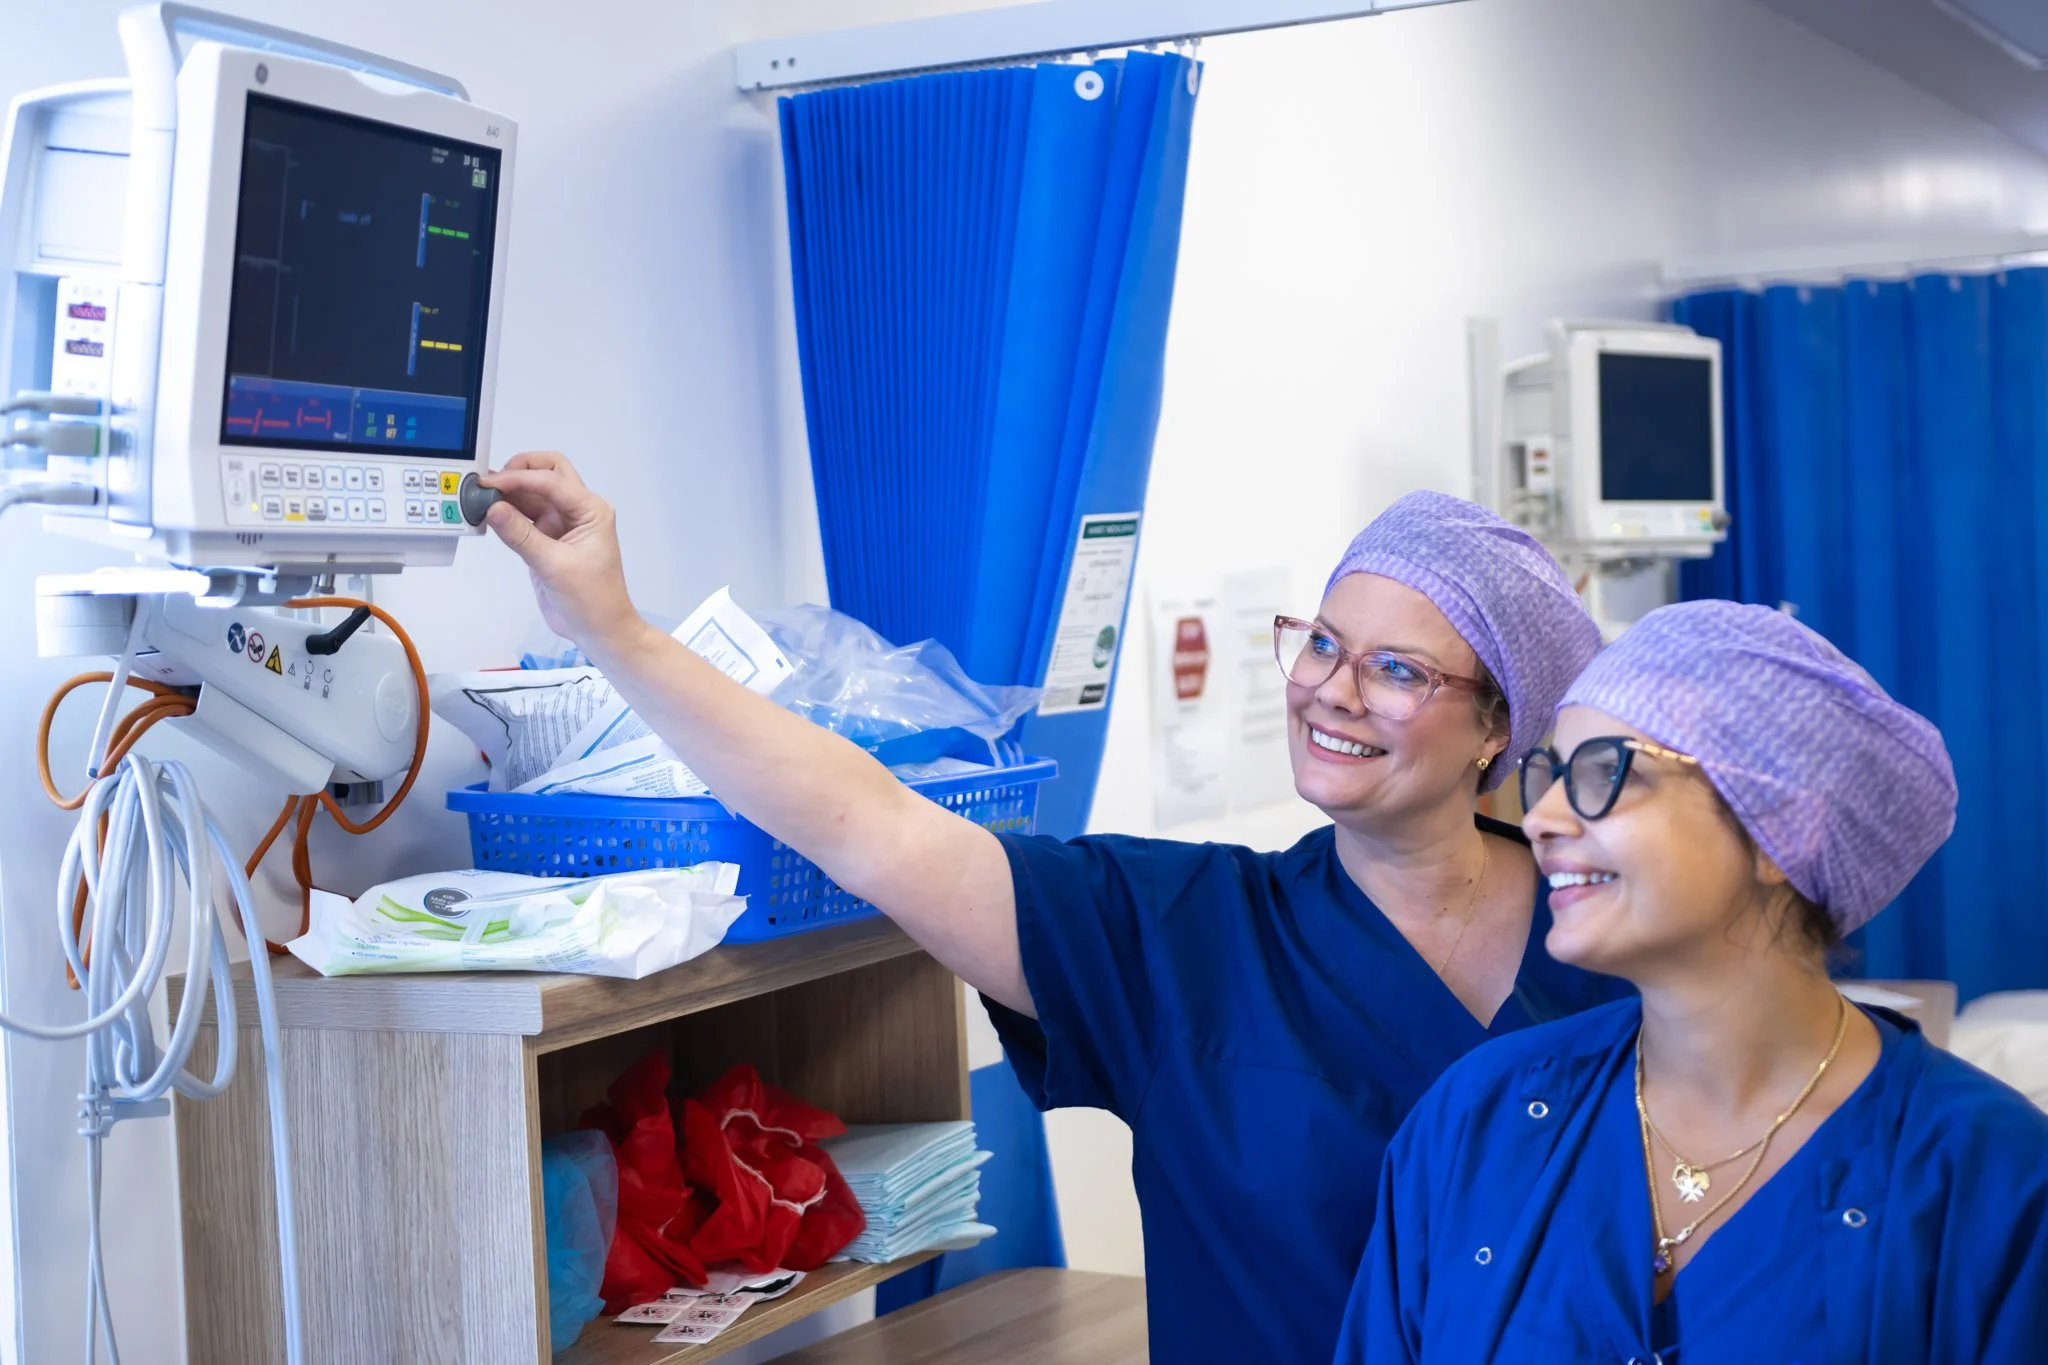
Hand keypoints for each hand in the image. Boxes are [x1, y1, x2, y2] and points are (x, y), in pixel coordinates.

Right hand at [481, 452, 641, 653]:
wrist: (598, 630)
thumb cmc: (592, 600)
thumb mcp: (554, 566)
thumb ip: (522, 536)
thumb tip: (493, 508)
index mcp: (591, 510)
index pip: (552, 480)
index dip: (519, 479)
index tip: (490, 485)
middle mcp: (578, 511)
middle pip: (547, 472)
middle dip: (519, 471)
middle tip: (490, 484)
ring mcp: (562, 524)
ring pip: (533, 494)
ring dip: (509, 493)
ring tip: (480, 499)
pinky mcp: (547, 538)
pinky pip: (524, 516)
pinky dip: (506, 513)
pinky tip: (488, 515)